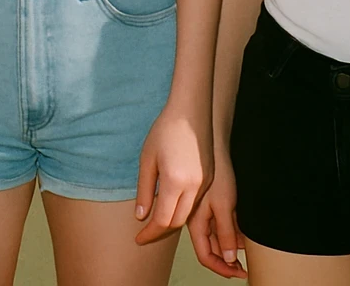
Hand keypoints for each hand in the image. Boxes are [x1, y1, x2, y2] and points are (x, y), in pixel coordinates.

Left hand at [133, 102, 211, 244]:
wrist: (191, 111)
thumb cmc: (165, 131)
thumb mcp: (147, 160)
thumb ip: (144, 190)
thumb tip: (141, 216)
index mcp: (175, 182)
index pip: (162, 220)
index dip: (150, 233)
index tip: (139, 239)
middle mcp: (193, 186)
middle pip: (178, 222)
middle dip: (161, 230)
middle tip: (146, 232)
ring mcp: (205, 183)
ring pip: (189, 214)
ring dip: (173, 220)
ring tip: (157, 220)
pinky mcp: (210, 178)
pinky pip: (196, 202)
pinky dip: (183, 208)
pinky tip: (172, 204)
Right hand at [189, 149, 245, 277]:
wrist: (217, 150)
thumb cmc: (219, 175)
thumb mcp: (224, 206)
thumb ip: (225, 232)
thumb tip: (229, 258)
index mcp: (196, 223)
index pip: (205, 255)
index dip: (220, 268)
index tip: (238, 273)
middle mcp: (199, 221)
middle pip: (212, 249)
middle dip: (228, 260)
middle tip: (245, 268)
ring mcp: (206, 213)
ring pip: (218, 238)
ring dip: (232, 246)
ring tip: (248, 250)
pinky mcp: (214, 204)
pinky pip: (223, 225)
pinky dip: (233, 233)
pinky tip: (245, 234)